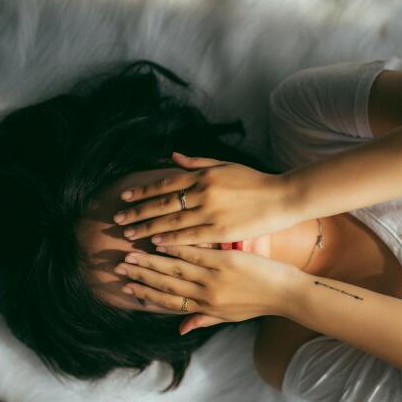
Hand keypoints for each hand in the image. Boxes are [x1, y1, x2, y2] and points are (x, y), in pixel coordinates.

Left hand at [114, 152, 300, 245]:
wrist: (283, 197)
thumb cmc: (254, 180)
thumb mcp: (225, 165)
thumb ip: (197, 163)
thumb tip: (171, 157)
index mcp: (204, 175)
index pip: (166, 183)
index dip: (144, 191)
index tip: (126, 196)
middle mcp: (204, 192)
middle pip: (163, 204)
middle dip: (139, 212)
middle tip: (118, 220)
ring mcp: (212, 213)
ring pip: (172, 222)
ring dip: (149, 229)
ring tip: (130, 235)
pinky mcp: (222, 231)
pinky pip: (191, 237)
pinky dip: (172, 240)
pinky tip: (157, 244)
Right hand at [114, 244, 300, 333]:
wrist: (287, 294)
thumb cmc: (260, 303)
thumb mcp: (230, 317)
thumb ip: (203, 320)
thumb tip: (180, 329)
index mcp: (206, 308)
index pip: (169, 302)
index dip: (147, 294)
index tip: (128, 287)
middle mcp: (206, 295)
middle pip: (166, 285)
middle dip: (141, 276)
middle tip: (119, 267)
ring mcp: (215, 278)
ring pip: (176, 269)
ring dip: (151, 261)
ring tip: (132, 253)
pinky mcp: (226, 262)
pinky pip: (196, 254)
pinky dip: (177, 247)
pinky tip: (162, 240)